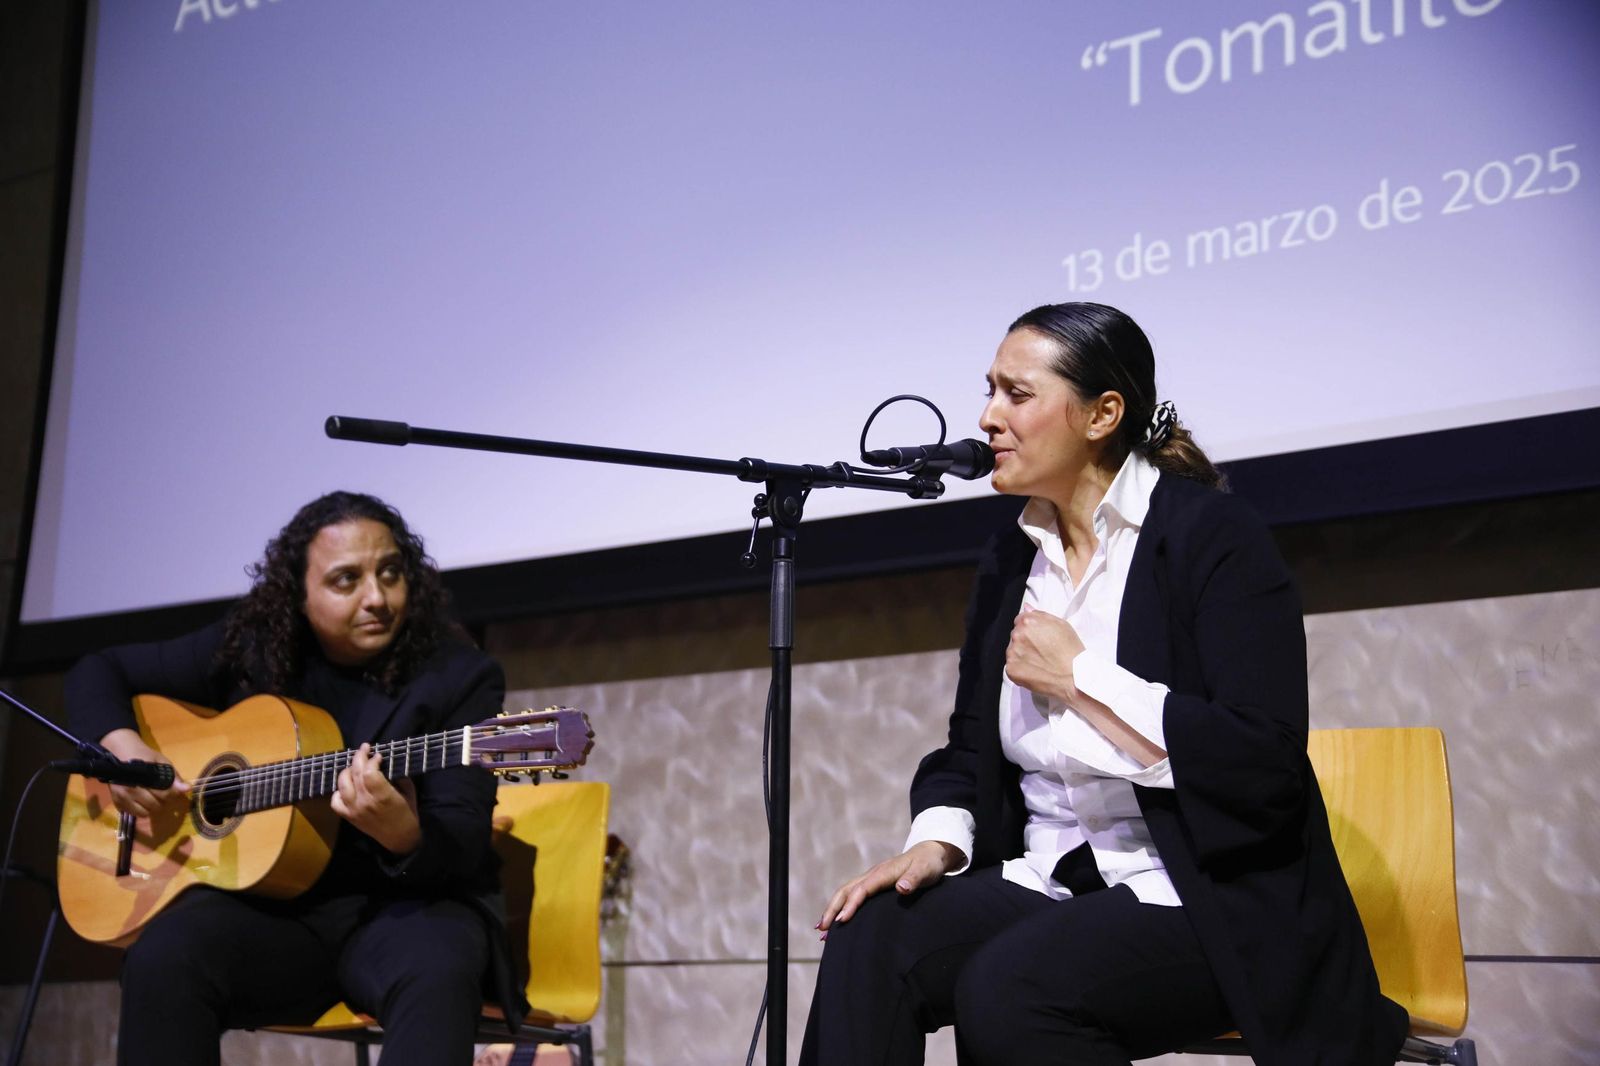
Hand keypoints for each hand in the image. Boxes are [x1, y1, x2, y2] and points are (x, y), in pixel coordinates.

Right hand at [98, 728, 188, 820]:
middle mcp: (131, 790)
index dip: (173, 794)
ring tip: (151, 796)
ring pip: (144, 813)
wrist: (119, 752)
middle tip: (162, 793)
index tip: (176, 791)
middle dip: (162, 801)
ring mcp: (121, 798)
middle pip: (155, 806)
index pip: (164, 795)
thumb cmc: (143, 756)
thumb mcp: (160, 761)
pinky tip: (141, 799)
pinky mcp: (116, 803)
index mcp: (144, 779)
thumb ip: (173, 776)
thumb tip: (187, 788)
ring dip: (151, 807)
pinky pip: (133, 813)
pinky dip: (139, 809)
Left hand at [331, 744, 420, 854]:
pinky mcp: (348, 816)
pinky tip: (348, 786)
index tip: (379, 755)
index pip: (369, 772)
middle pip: (355, 773)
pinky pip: (335, 801)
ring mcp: (354, 809)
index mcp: (383, 796)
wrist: (400, 839)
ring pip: (342, 784)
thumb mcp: (409, 791)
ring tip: (355, 766)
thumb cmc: (408, 813)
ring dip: (348, 770)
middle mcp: (365, 802)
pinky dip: (338, 791)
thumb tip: (385, 763)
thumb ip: (397, 776)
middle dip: (360, 757)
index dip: (372, 759)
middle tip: (365, 748)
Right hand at [816, 840, 963, 933]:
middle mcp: (873, 875)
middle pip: (846, 890)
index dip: (850, 905)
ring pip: (846, 893)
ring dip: (833, 909)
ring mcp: (871, 879)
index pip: (861, 890)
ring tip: (821, 929)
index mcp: (882, 873)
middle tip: (822, 930)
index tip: (841, 921)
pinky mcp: (873, 884)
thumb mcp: (925, 871)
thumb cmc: (928, 864)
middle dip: (832, 909)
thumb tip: (901, 888)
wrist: (930, 853)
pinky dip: (841, 907)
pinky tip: (837, 920)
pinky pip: (852, 895)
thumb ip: (913, 879)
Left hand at [1005, 605, 1085, 703]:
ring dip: (1021, 654)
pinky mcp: (1011, 669)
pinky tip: (1034, 670)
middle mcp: (1017, 635)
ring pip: (1013, 650)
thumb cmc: (1071, 651)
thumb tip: (1027, 608)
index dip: (1031, 628)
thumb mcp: (1062, 625)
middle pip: (1016, 634)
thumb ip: (1041, 615)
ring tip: (1039, 662)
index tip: (1039, 637)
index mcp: (1028, 621)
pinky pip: (1011, 666)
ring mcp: (1012, 652)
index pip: (1020, 620)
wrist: (1074, 677)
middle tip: (1041, 650)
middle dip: (1025, 640)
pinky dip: (1020, 668)